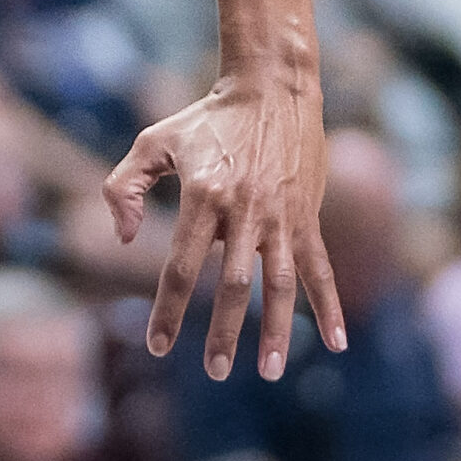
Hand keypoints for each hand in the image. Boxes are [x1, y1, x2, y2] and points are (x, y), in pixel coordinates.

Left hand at [102, 71, 343, 382]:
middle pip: (233, 285)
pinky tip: (337, 343)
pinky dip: (331, 307)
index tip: (159, 344)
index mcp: (203, 197)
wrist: (272, 88)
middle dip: (224, 333)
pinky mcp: (308, 217)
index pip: (183, 267)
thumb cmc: (205, 119)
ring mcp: (281, 217)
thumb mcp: (151, 141)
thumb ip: (124, 188)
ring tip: (269, 371)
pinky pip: (320, 268)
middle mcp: (244, 212)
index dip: (170, 309)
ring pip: (281, 285)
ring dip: (277, 331)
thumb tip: (126, 239)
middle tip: (214, 372)